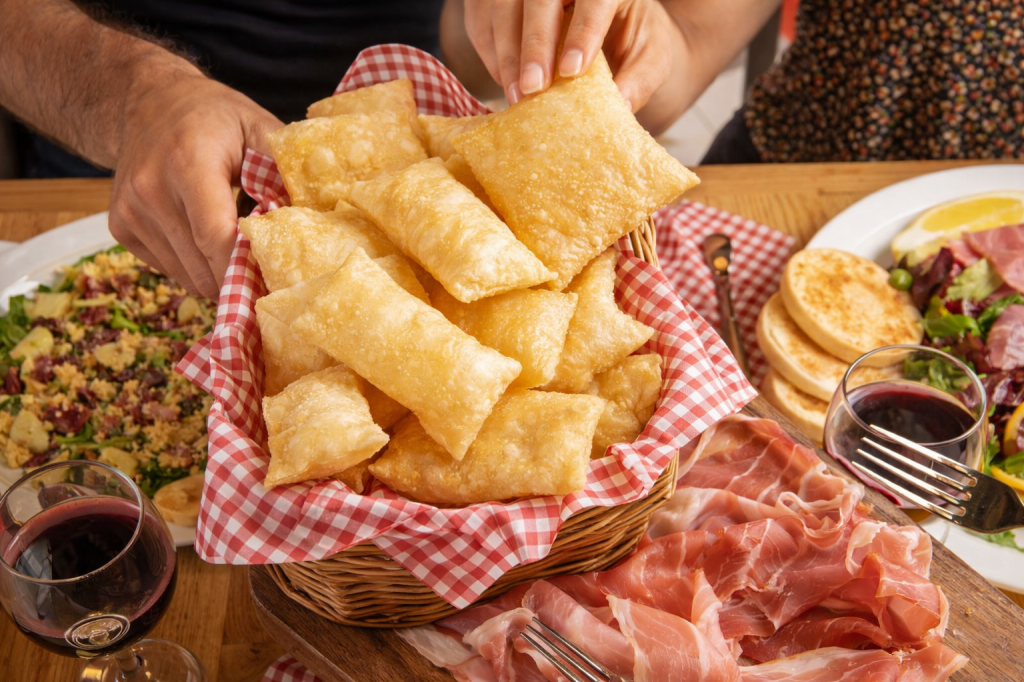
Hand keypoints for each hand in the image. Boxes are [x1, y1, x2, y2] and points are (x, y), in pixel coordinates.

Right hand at [109, 72, 281, 299]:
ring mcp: (130, 211)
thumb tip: (315, 220)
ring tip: (237, 248)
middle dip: (240, 277)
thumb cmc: (213, 116)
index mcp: (188, 163)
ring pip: (186, 275)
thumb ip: (284, 172)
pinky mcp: (120, 227)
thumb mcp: (257, 127)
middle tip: (270, 275)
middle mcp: (151, 190)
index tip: (278, 285)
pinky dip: (194, 264)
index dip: (248, 268)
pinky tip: (205, 236)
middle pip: (202, 265)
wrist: (149, 100)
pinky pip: (170, 268)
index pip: (217, 237)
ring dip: (216, 272)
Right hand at [463, 0, 678, 111]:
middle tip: (532, 89)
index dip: (582, 32)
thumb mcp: (650, 56)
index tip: (572, 71)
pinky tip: (506, 81)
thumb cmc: (631, 38)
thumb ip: (641, 78)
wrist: (610, 25)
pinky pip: (481, 18)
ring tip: (516, 96)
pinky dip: (489, 52)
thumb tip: (623, 106)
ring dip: (506, 53)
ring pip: (502, 6)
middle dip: (533, 44)